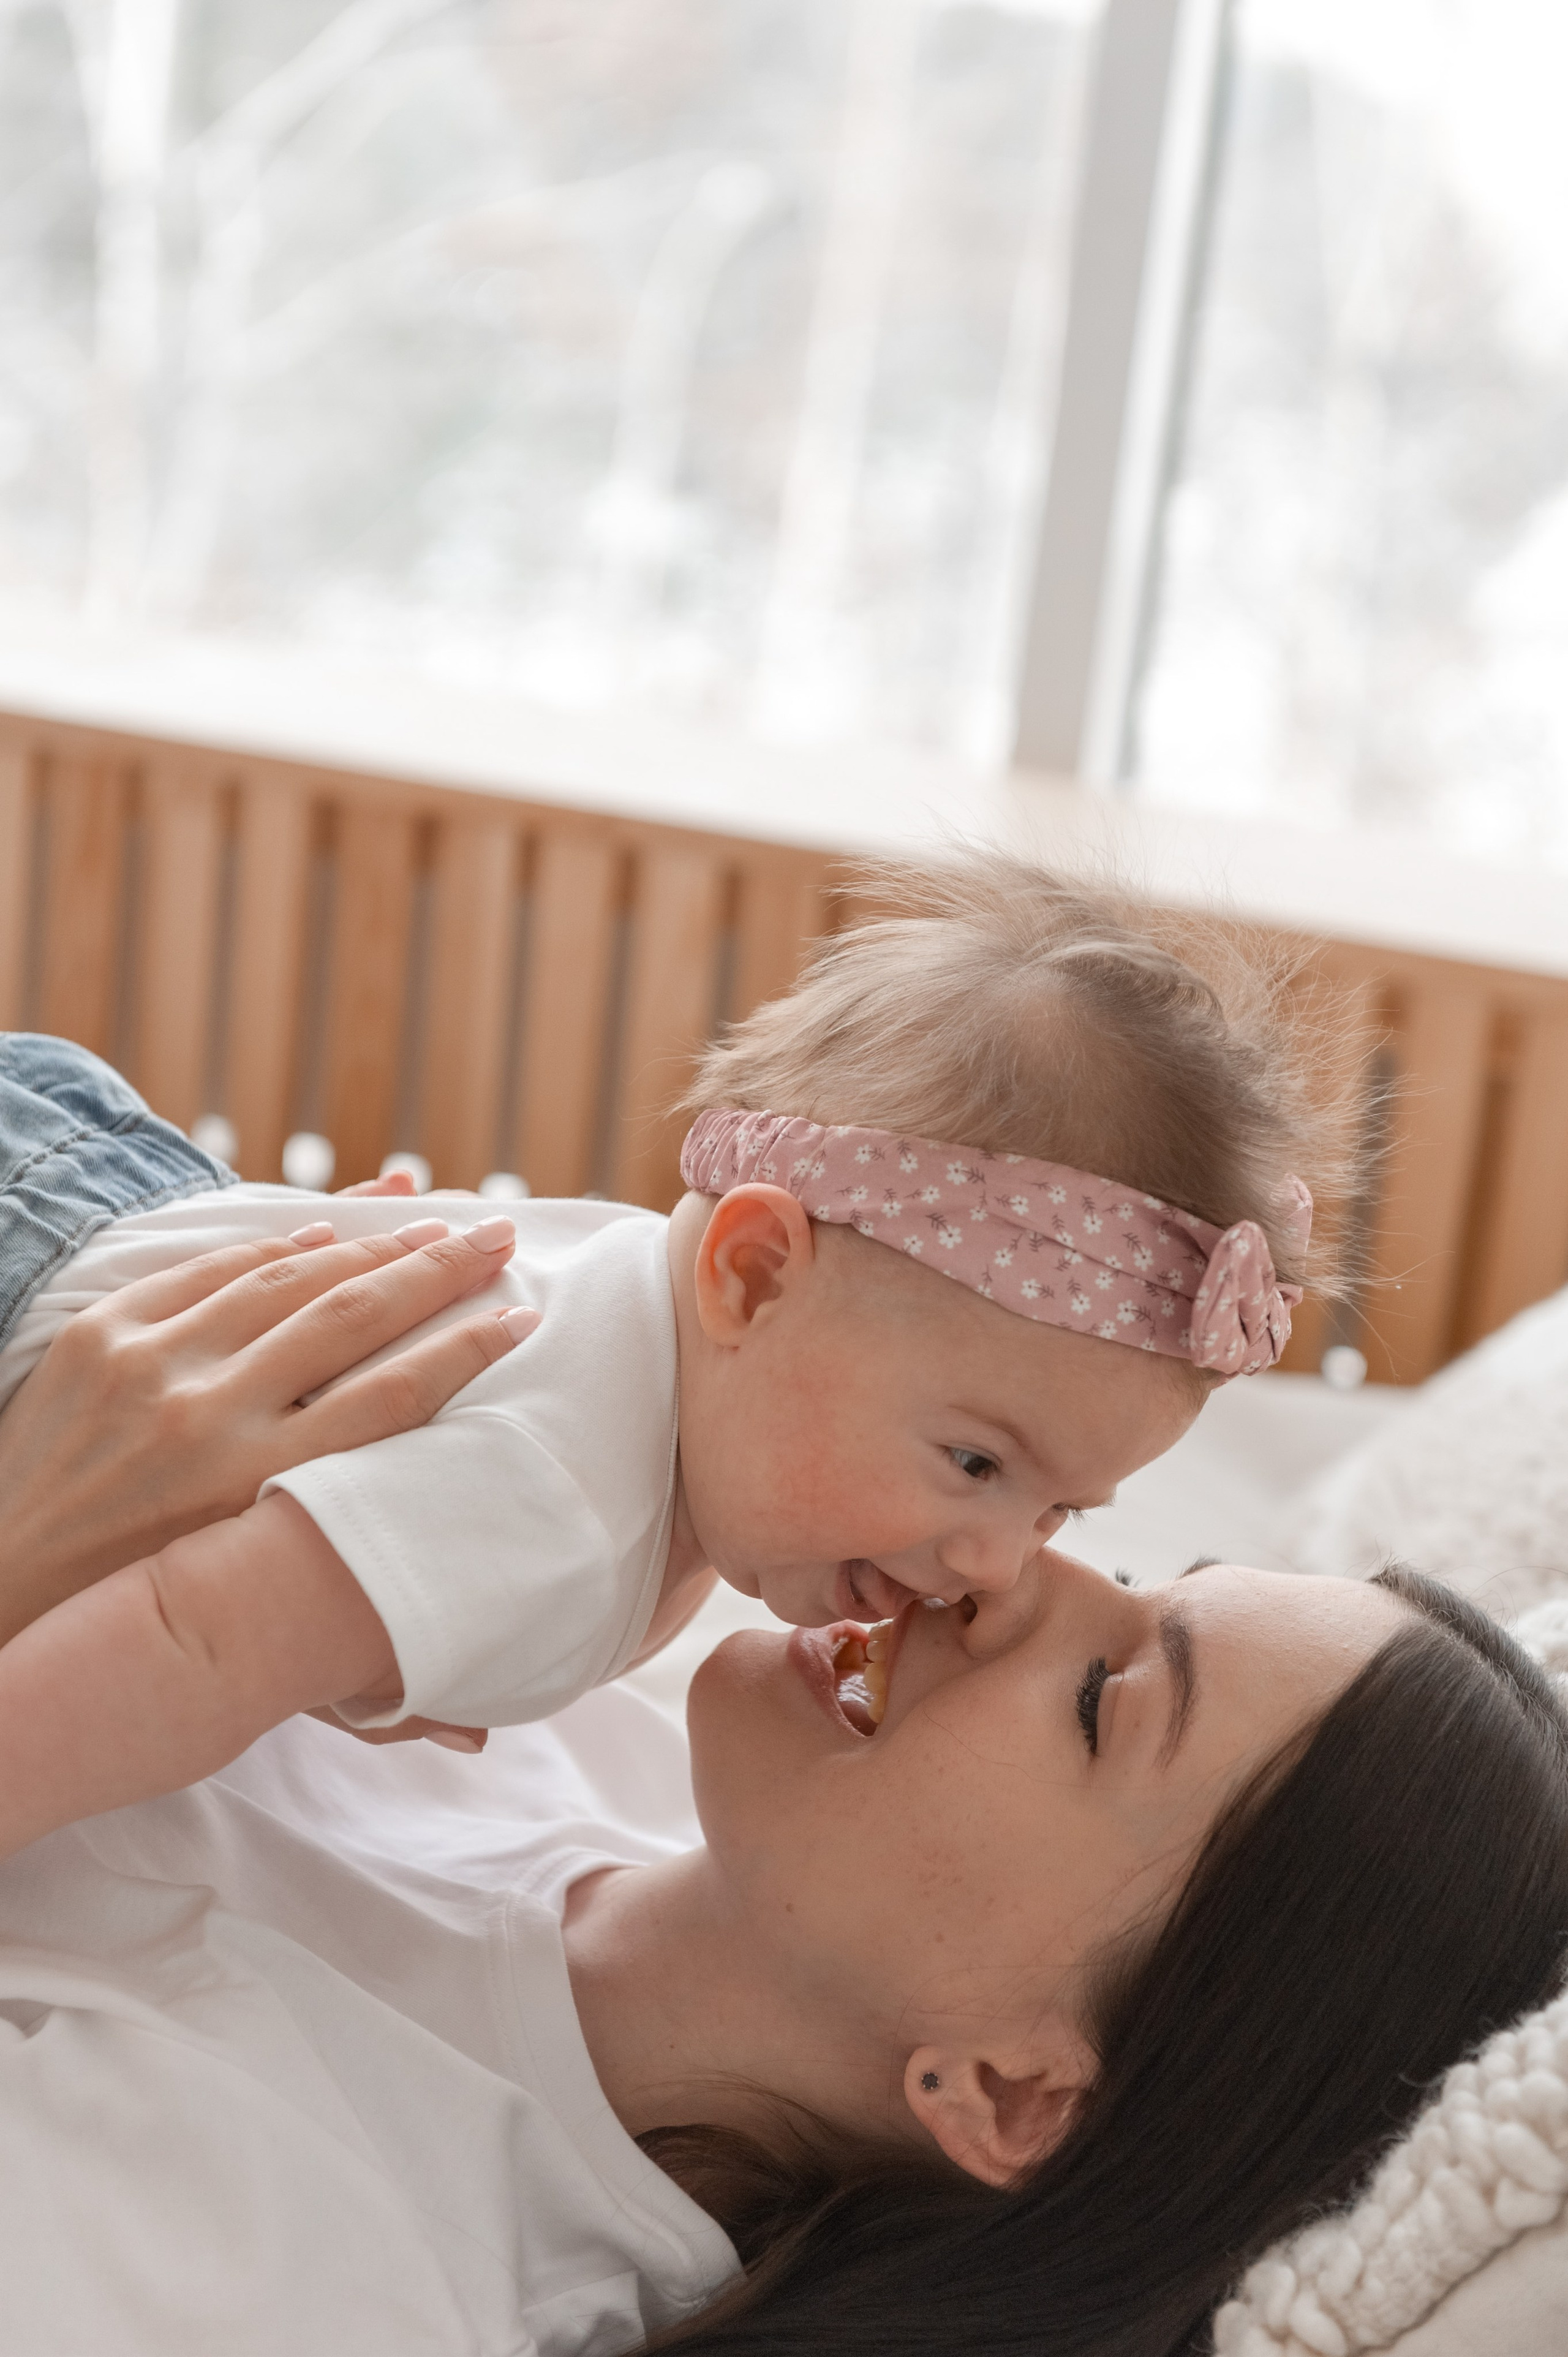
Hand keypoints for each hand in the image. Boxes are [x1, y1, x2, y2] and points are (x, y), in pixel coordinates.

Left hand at [0, 1221, 536, 1647]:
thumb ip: (358, 1678)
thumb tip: (476, 1744)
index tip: (524, 1319)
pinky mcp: (102, 1336)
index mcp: (256, 1493)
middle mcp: (209, 1417)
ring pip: (286, 1278)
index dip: (469, 1352)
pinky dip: (272, 1248)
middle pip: (354, 1315)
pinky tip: (324, 1231)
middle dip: (439, 1268)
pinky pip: (207, 1272)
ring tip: (430, 1222)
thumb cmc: (133, 1634)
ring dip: (370, 1241)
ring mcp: (150, 1365)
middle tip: (499, 1236)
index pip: (395, 1397)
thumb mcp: (247, 1657)